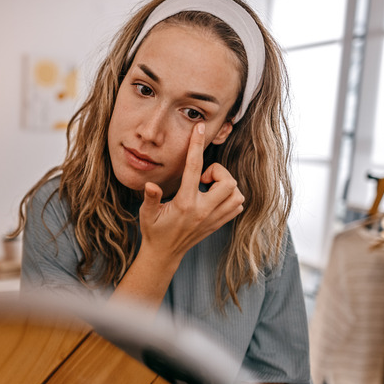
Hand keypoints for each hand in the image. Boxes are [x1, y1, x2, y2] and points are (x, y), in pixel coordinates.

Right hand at [139, 123, 244, 261]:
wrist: (164, 254)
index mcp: (184, 203)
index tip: (198, 128)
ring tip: (209, 188)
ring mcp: (213, 219)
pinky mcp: (219, 224)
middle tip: (203, 178)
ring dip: (226, 185)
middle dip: (218, 172)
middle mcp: (203, 211)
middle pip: (228, 182)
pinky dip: (231, 197)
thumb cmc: (154, 230)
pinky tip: (215, 197)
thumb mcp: (146, 213)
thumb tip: (150, 184)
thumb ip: (150, 198)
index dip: (196, 145)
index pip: (194, 168)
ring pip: (236, 194)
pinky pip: (237, 205)